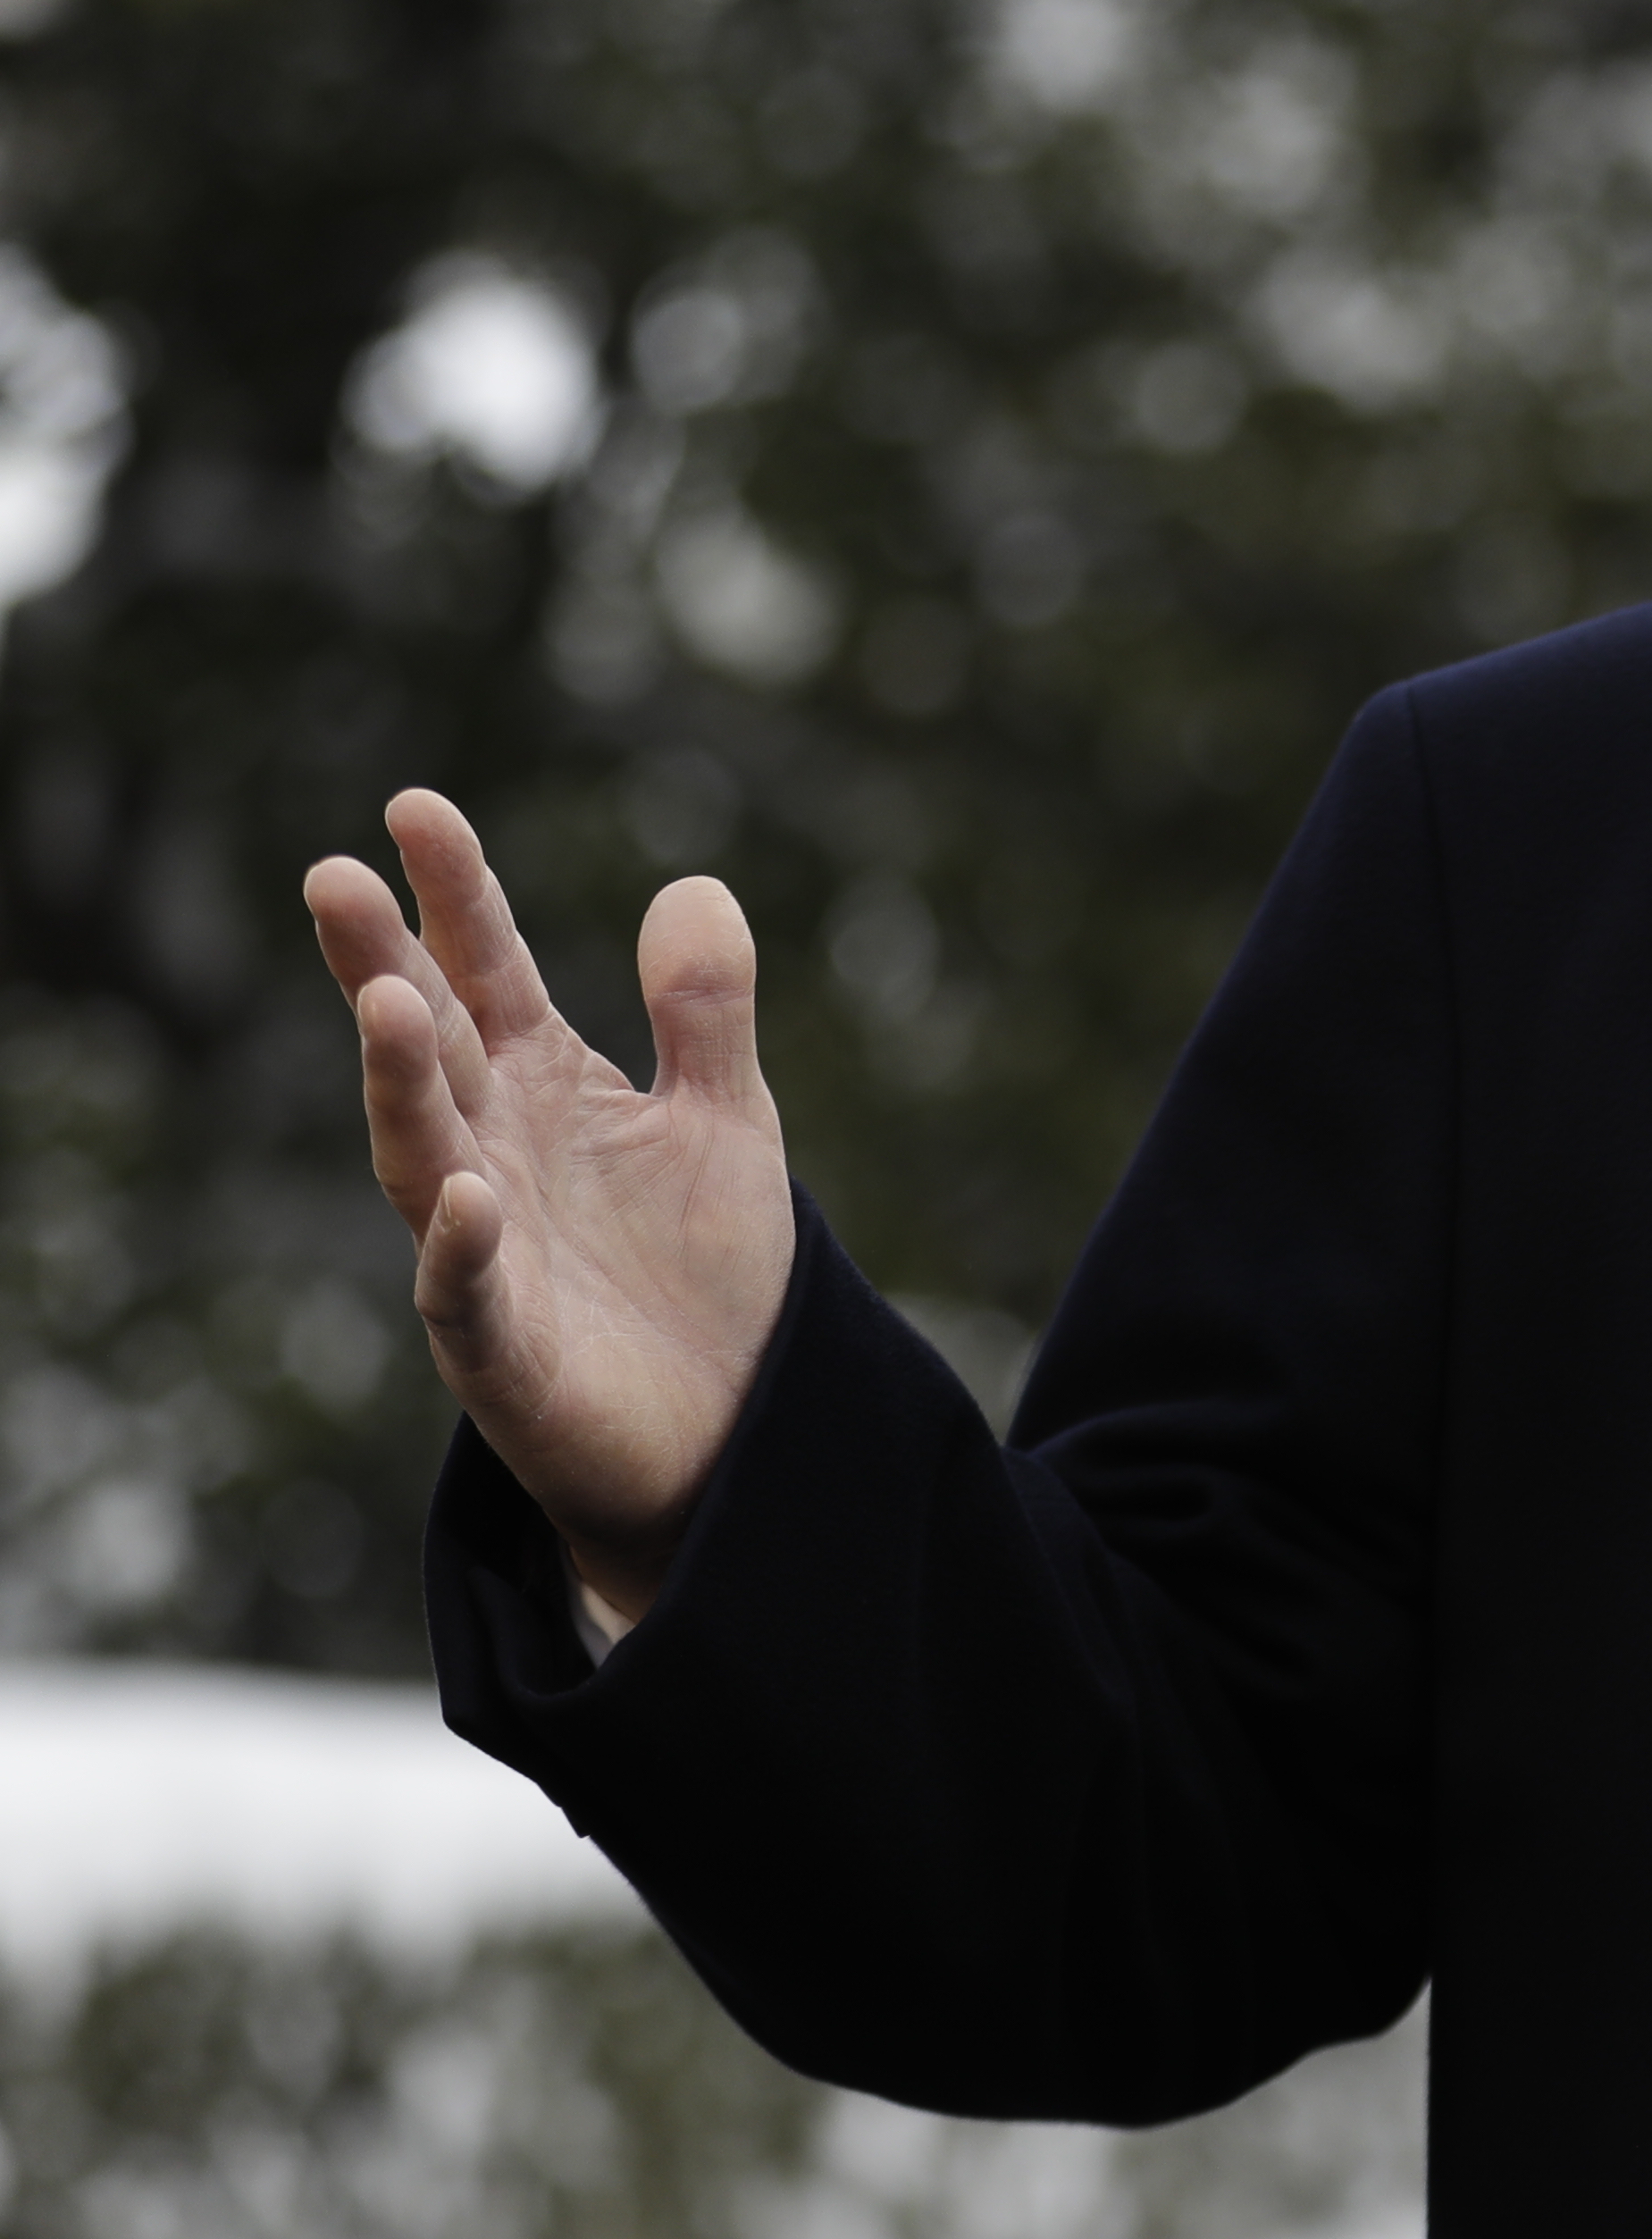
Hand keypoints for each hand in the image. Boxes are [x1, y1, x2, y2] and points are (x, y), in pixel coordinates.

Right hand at [304, 790, 798, 1626]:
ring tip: (387, 1001)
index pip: (487, 972)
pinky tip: (466, 1195)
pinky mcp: (501, 1348)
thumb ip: (703, 1011)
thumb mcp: (723, 1120)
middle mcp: (494, 1154)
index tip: (414, 806)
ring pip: (422, 1154)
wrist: (728, 1431)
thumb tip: (693, 884)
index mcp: (545, 1089)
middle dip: (383, 965)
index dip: (456, 893)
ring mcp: (484, 1250)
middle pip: (429, 1046)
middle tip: (335, 877)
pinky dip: (459, 1244)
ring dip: (400, 1084)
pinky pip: (466, 1291)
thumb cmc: (705, 1271)